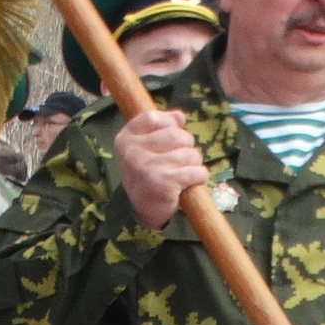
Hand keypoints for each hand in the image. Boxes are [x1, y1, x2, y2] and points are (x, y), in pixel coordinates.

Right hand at [111, 107, 205, 228]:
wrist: (142, 209)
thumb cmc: (147, 172)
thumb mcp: (144, 146)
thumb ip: (160, 127)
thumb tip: (179, 116)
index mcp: (126, 138)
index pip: (155, 118)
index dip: (170, 125)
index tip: (168, 140)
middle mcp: (133, 152)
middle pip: (177, 135)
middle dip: (186, 147)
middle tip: (177, 161)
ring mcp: (148, 167)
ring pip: (190, 153)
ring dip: (193, 164)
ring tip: (181, 173)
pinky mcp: (164, 183)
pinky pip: (197, 171)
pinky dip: (198, 177)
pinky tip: (188, 182)